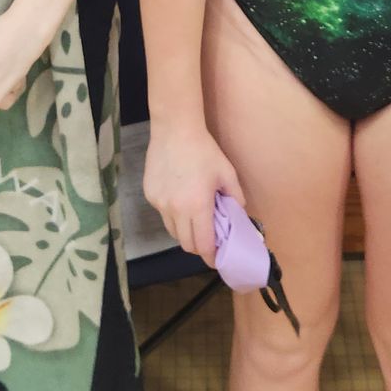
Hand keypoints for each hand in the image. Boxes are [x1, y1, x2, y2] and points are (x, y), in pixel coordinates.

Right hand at [143, 121, 242, 266]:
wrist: (174, 130)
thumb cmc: (204, 151)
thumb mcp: (227, 174)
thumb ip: (236, 199)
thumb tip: (240, 217)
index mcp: (198, 207)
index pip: (203, 245)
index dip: (211, 257)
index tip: (218, 260)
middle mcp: (176, 210)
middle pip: (186, 244)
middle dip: (199, 247)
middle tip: (208, 240)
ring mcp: (160, 204)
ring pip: (173, 231)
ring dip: (185, 232)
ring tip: (194, 219)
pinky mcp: (150, 195)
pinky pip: (163, 214)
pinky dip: (173, 215)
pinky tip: (180, 198)